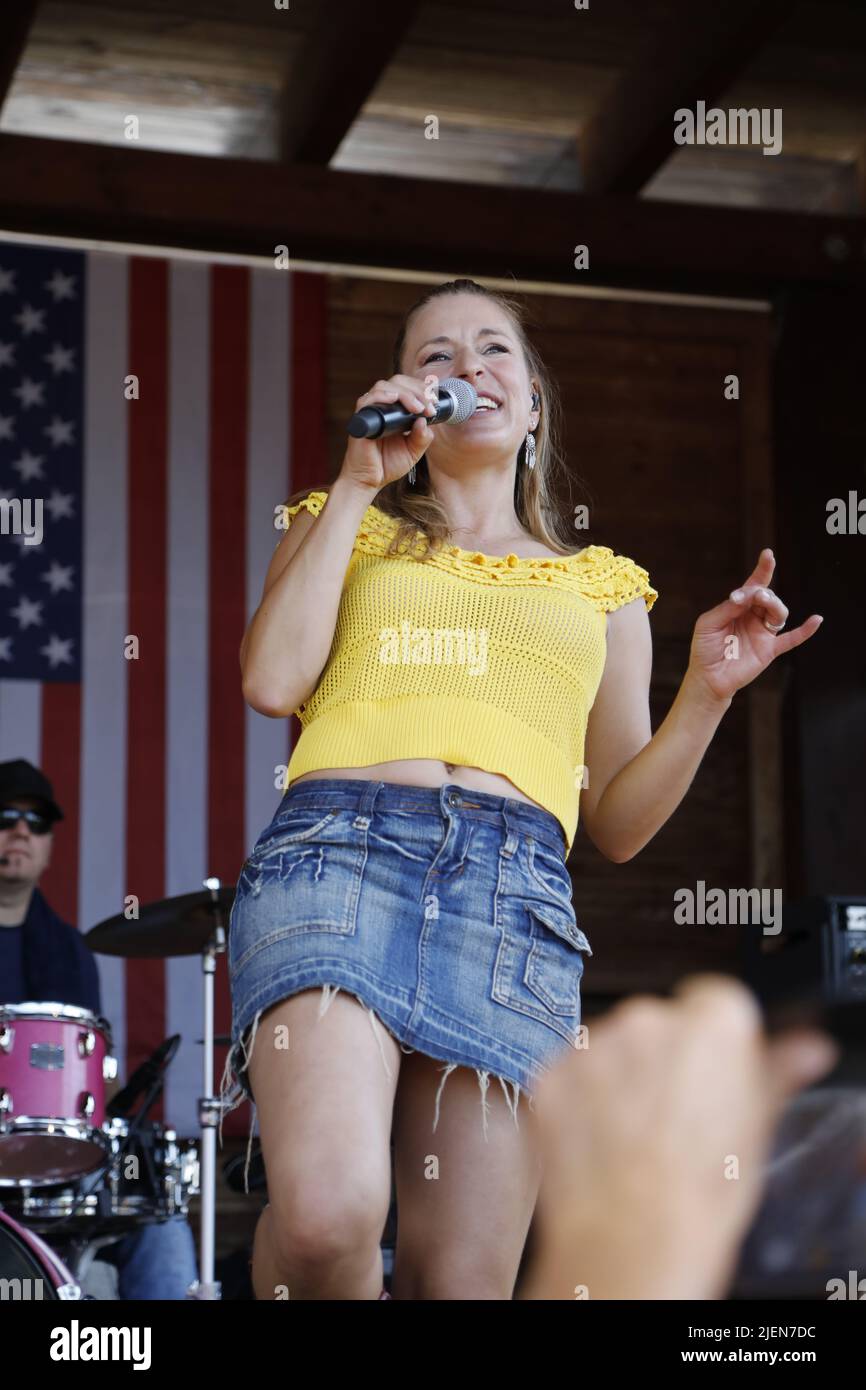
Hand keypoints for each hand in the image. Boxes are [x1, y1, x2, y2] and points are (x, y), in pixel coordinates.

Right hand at [339, 372, 439, 492]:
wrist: (369, 481)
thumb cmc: (387, 465)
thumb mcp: (413, 451)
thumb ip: (422, 438)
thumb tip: (424, 420)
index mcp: (395, 411)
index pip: (408, 387)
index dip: (422, 390)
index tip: (435, 404)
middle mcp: (382, 407)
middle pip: (398, 382)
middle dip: (417, 390)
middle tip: (429, 406)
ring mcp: (371, 411)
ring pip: (385, 386)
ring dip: (405, 393)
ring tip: (418, 408)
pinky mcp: (361, 420)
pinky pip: (367, 399)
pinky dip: (381, 396)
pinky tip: (394, 399)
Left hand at [523, 975, 839, 1299]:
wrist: (633, 1238)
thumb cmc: (702, 1191)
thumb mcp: (757, 1128)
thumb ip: (775, 1071)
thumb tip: (804, 1048)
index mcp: (713, 1021)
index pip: (713, 1000)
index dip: (712, 1042)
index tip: (711, 1073)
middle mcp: (649, 1016)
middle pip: (657, 1024)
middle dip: (662, 1060)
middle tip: (673, 1118)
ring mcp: (594, 1042)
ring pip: (611, 1049)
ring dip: (618, 1079)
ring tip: (635, 1139)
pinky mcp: (551, 1071)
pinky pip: (569, 1076)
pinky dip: (579, 1103)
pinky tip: (600, 1143)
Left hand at [686, 549, 822, 702]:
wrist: (707, 678)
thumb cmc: (705, 649)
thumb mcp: (708, 624)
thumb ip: (726, 609)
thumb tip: (744, 596)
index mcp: (738, 607)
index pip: (753, 586)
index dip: (762, 570)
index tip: (768, 555)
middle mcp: (753, 617)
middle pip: (768, 597)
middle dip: (762, 592)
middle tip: (752, 595)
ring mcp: (762, 633)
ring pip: (779, 612)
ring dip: (775, 604)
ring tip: (765, 601)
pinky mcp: (769, 650)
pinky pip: (792, 639)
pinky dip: (806, 630)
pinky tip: (817, 620)